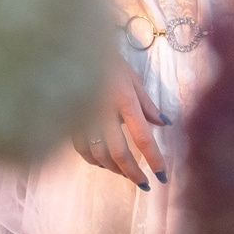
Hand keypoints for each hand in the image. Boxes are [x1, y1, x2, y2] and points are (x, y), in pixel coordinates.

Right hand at [74, 62, 170, 187]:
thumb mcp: (132, 77)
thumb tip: (164, 124)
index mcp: (124, 99)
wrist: (73, 49)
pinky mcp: (69, 120)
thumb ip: (147, 103)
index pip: (142, 136)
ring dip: (114, 168)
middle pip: (119, 152)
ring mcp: (84, 116)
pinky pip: (81, 149)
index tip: (162, 175)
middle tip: (143, 184)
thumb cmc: (107, 60)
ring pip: (98, 154)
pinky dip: (94, 160)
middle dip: (132, 172)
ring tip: (125, 173)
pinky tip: (103, 163)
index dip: (153, 159)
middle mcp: (103, 110)